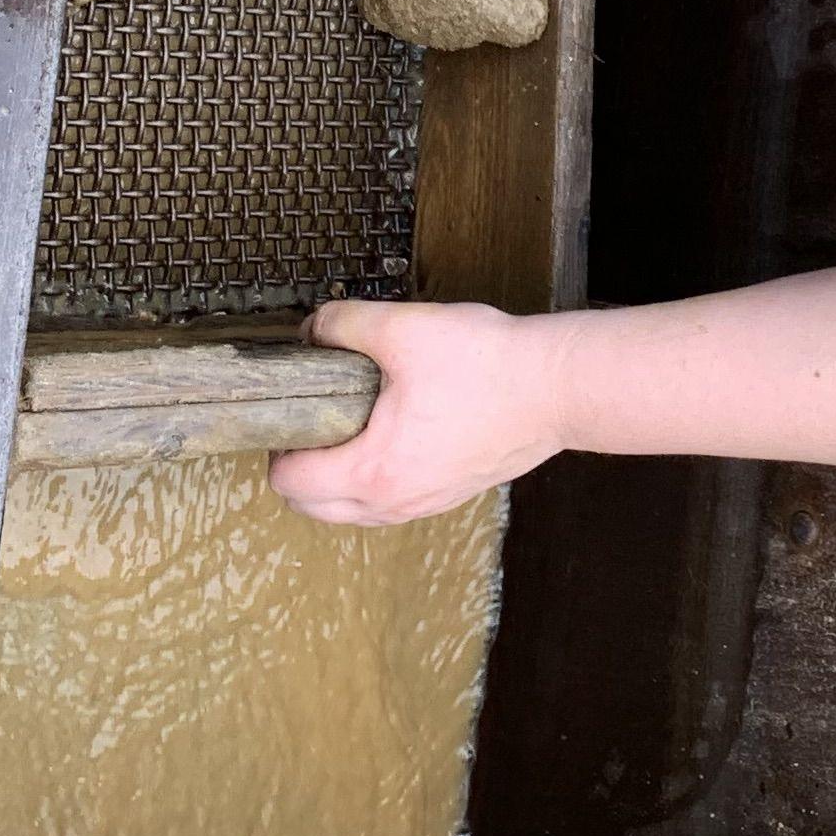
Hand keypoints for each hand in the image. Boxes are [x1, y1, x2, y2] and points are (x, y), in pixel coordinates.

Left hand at [277, 296, 567, 525]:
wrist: (557, 387)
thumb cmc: (486, 363)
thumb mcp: (402, 327)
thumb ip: (342, 324)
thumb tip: (312, 330)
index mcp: (373, 471)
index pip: (289, 484)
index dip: (278, 444)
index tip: (294, 408)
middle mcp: (394, 502)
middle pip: (312, 509)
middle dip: (299, 467)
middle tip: (315, 416)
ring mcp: (425, 505)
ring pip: (351, 512)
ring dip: (335, 479)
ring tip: (351, 422)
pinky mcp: (449, 495)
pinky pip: (388, 504)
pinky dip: (372, 480)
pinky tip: (391, 431)